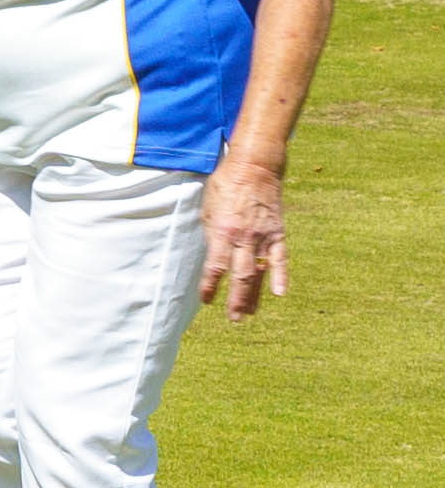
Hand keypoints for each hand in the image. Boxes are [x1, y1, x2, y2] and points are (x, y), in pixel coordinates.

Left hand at [203, 162, 289, 313]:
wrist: (255, 168)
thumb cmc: (225, 187)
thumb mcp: (207, 211)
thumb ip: (211, 236)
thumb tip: (213, 257)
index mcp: (221, 232)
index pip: (215, 268)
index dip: (210, 286)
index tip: (207, 300)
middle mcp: (243, 238)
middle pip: (239, 276)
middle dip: (235, 300)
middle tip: (233, 319)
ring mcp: (263, 236)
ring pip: (259, 272)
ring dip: (254, 295)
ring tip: (249, 313)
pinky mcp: (278, 232)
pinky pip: (280, 258)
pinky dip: (281, 276)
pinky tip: (280, 293)